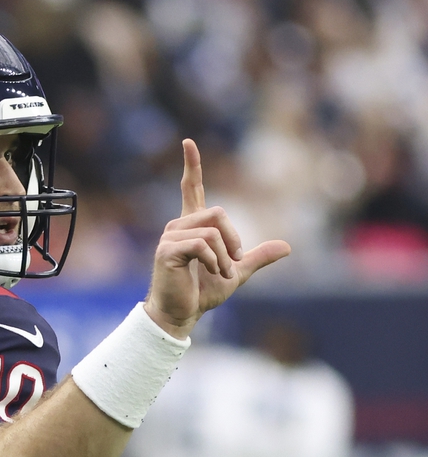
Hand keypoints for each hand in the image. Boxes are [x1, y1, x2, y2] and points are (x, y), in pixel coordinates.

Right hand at [145, 139, 291, 338]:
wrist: (181, 314)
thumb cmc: (202, 294)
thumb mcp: (236, 272)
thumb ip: (256, 258)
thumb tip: (287, 247)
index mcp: (192, 227)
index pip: (191, 189)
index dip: (191, 166)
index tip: (189, 142)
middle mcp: (178, 226)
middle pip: (218, 212)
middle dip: (234, 238)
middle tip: (233, 262)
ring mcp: (170, 237)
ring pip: (213, 229)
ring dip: (224, 254)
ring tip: (219, 272)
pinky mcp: (167, 250)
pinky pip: (203, 244)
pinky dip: (215, 260)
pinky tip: (211, 272)